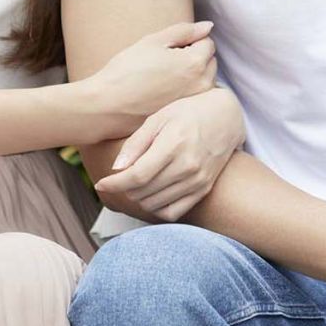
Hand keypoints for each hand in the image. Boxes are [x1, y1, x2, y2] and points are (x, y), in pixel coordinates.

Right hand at [91, 21, 216, 129]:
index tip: (168, 47)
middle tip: (166, 60)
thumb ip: (185, 31)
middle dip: (195, 56)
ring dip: (193, 73)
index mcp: (195, 63)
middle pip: (210, 61)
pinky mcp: (186, 113)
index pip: (207, 42)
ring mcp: (195, 102)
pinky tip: (164, 90)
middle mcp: (202, 85)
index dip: (188, 40)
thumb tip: (207, 26)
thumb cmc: (127, 71)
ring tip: (164, 76)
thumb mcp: (154, 41)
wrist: (108, 105)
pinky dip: (186, 89)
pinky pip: (195, 95)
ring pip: (205, 78)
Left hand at [95, 87, 245, 220]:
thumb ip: (136, 143)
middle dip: (124, 188)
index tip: (100, 184)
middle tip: (120, 176)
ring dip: (138, 198)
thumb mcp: (159, 117)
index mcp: (174, 144)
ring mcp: (198, 181)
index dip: (114, 184)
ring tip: (136, 183)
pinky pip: (173, 213)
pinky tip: (152, 194)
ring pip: (155, 204)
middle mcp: (188, 166)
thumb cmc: (187, 112)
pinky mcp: (204, 190)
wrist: (225, 117)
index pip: (137, 176)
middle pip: (144, 192)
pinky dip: (156, 208)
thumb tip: (116, 168)